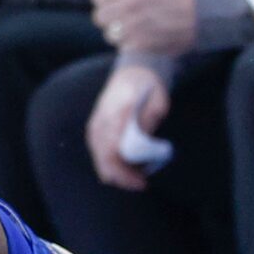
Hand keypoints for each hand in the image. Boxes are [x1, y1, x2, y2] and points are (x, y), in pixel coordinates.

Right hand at [86, 60, 170, 190]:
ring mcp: (96, 126)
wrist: (133, 71)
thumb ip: (148, 123)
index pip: (113, 154)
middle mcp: (101, 123)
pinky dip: (114, 164)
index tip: (142, 183)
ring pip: (100, 161)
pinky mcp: (96, 129)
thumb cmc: (149, 87)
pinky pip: (100, 154)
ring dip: (119, 172)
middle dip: (123, 178)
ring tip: (140, 173)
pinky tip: (130, 164)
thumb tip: (144, 147)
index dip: (126, 174)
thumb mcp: (157, 103)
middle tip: (142, 183)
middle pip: (104, 163)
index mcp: (116, 115)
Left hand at [90, 0, 197, 54]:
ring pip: (110, 35)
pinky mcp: (147, 42)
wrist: (204, 11)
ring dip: (119, 34)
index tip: (118, 3)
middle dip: (109, 19)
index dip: (106, 1)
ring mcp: (140, 22)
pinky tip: (144, 38)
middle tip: (124, 19)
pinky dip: (131, 45)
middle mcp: (134, 0)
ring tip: (134, 30)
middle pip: (99, 17)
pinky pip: (124, 47)